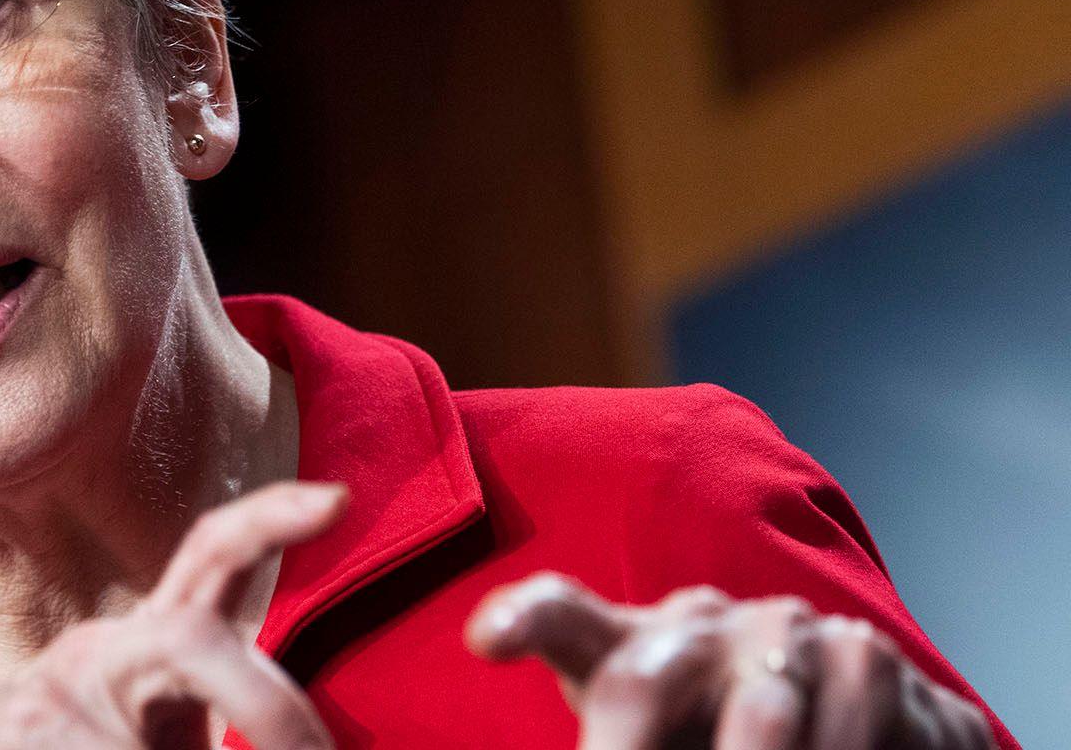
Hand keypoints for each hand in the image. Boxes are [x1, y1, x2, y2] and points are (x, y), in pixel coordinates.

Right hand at [0, 481, 345, 749]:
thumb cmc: (103, 749)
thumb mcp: (170, 721)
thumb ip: (226, 698)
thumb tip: (312, 741)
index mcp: (157, 637)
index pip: (211, 552)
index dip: (269, 516)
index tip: (339, 498)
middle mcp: (103, 651)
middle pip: (192, 641)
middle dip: (266, 706)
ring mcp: (51, 697)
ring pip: (144, 747)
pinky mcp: (14, 739)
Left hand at [465, 573, 993, 748]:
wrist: (864, 714)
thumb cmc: (720, 733)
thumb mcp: (655, 737)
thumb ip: (619, 739)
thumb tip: (575, 724)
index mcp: (627, 645)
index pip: (561, 615)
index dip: (523, 619)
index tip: (488, 640)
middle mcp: (694, 626)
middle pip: (644, 677)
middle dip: (623, 748)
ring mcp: (779, 629)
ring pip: (760, 710)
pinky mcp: (864, 654)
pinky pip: (847, 718)